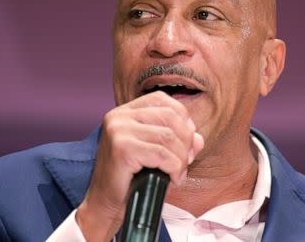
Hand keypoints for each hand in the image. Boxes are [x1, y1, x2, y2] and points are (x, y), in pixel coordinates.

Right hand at [75, 91, 203, 240]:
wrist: (105, 204)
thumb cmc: (131, 178)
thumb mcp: (157, 153)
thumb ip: (179, 141)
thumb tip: (198, 139)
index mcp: (126, 111)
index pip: (163, 100)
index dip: (182, 120)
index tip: (186, 144)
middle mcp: (119, 116)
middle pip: (170, 116)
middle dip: (186, 141)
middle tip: (184, 163)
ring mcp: (118, 130)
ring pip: (169, 137)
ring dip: (181, 159)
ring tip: (177, 174)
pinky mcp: (122, 149)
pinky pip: (162, 154)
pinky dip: (174, 168)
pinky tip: (172, 179)